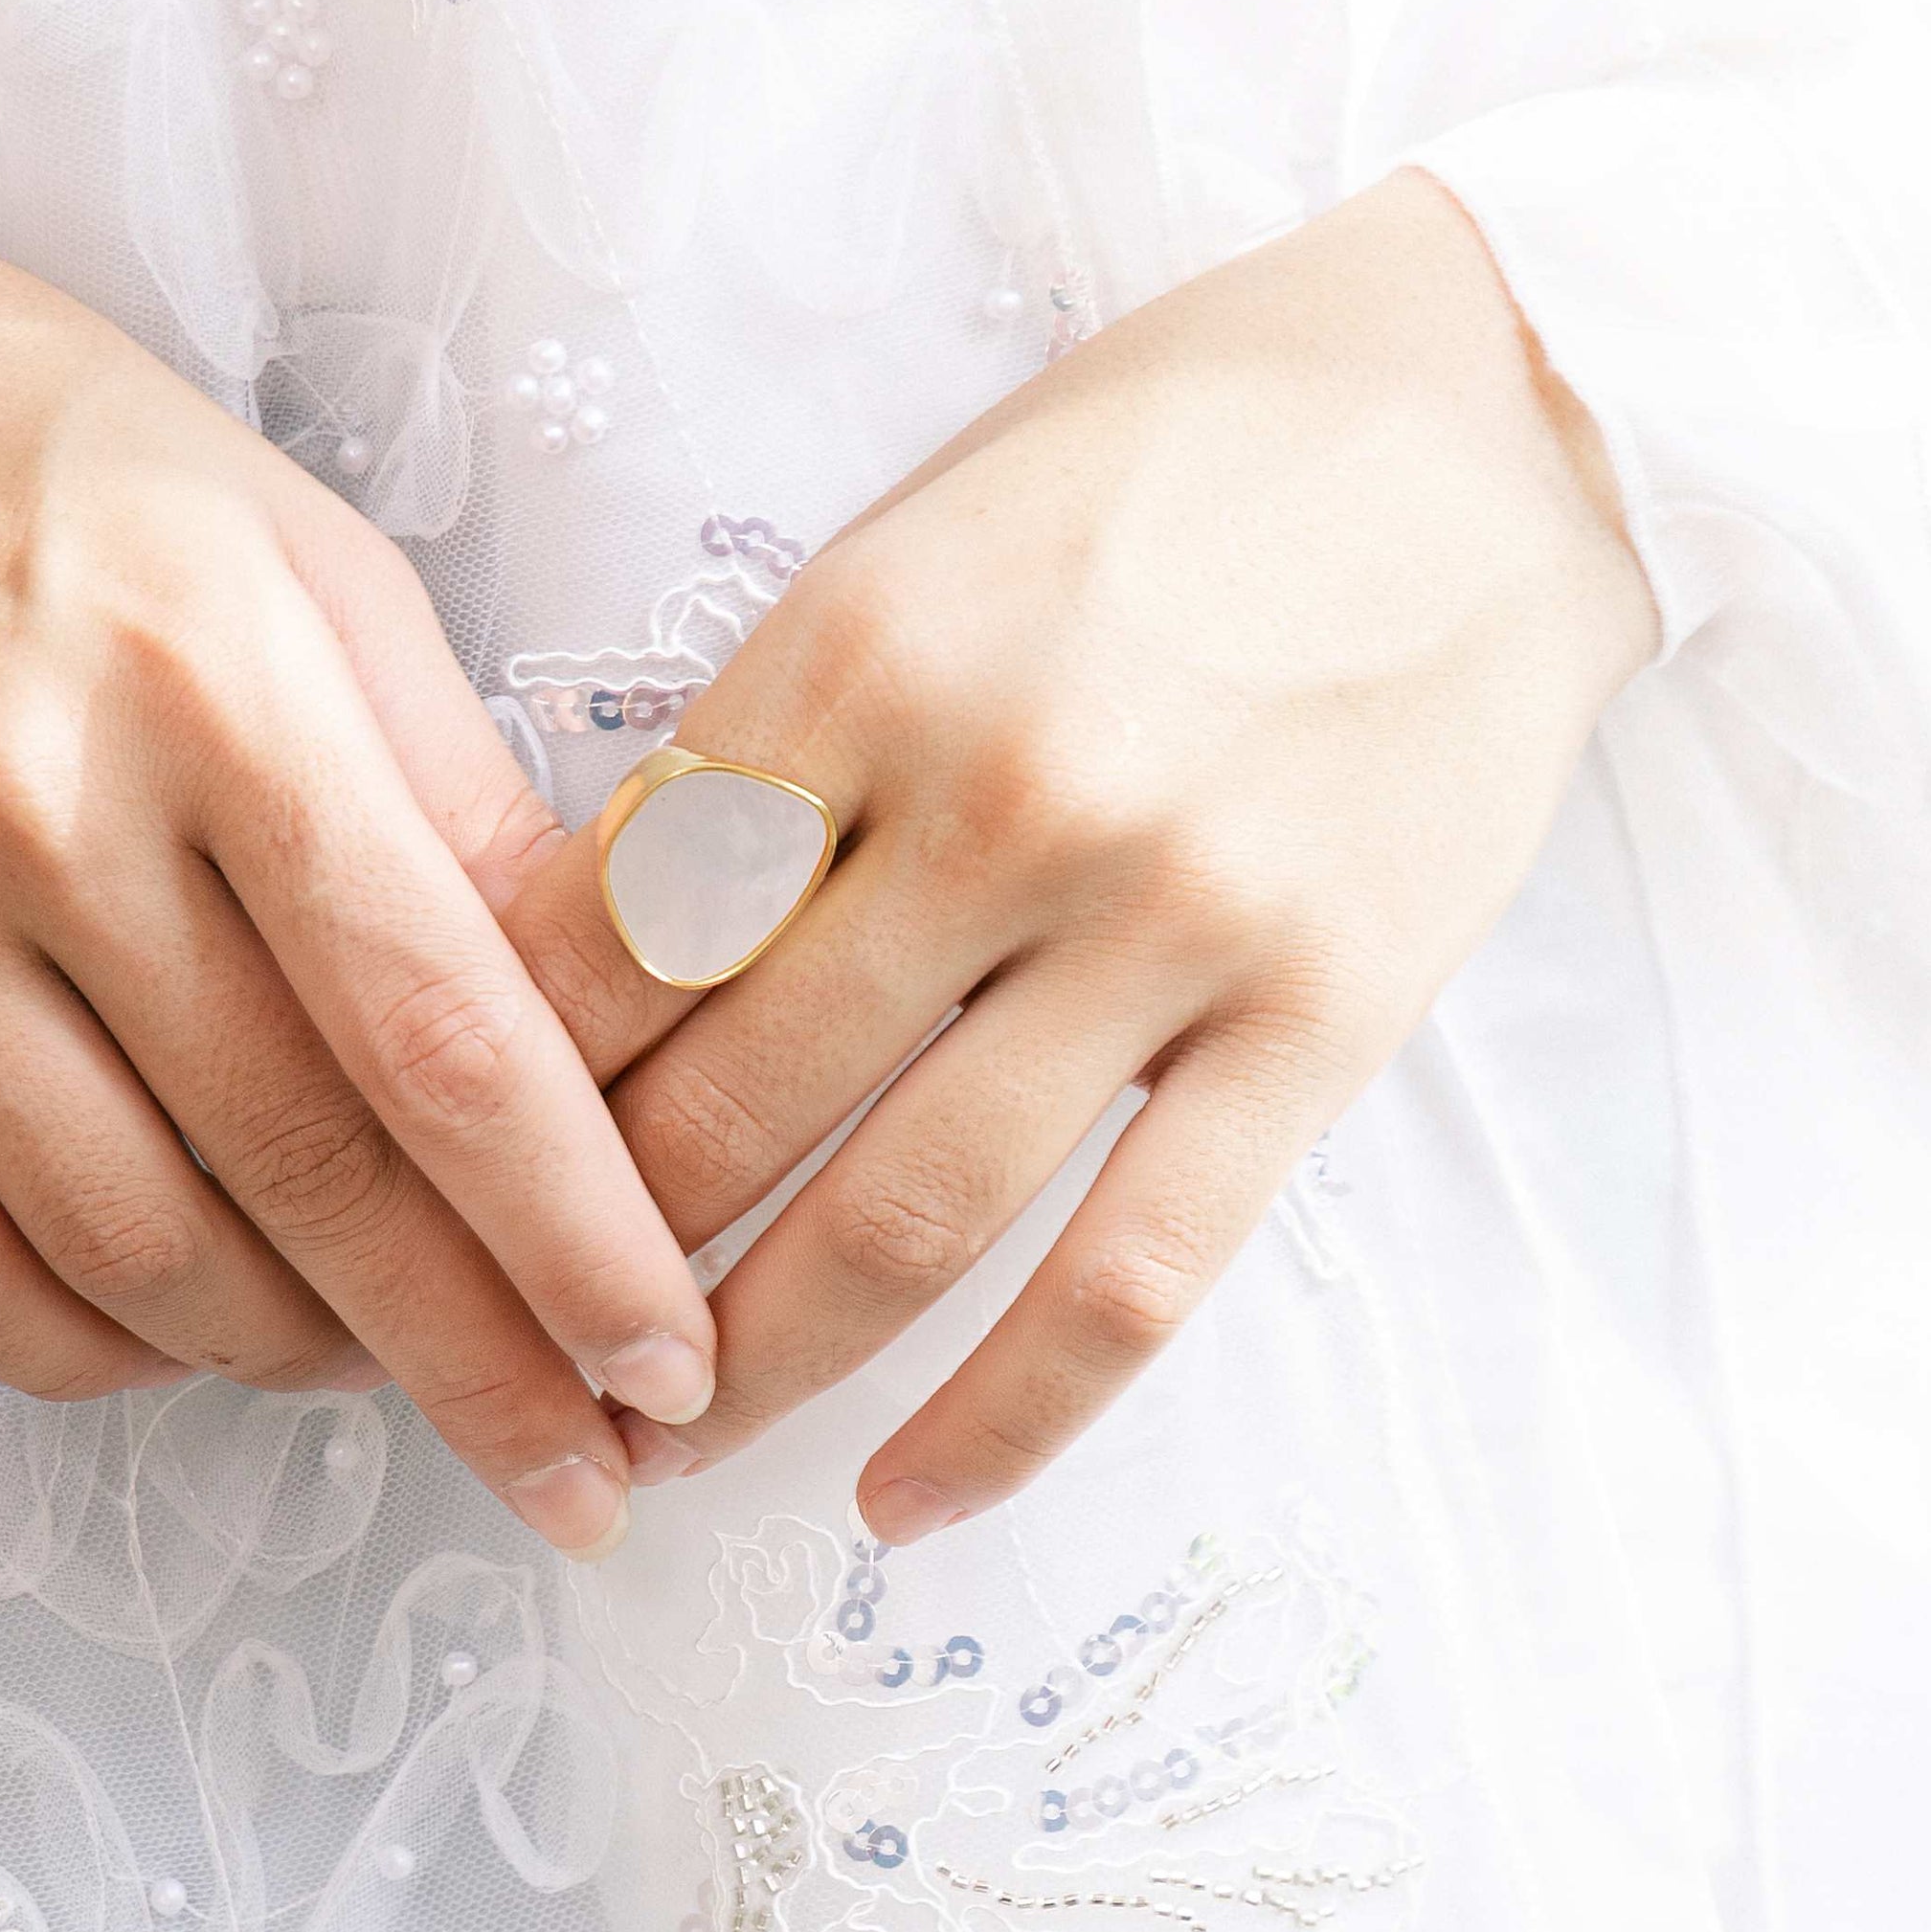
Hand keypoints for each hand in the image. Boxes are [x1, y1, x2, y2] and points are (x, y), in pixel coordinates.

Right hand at [0, 216, 713, 1550]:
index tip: (665, 1356)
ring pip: (131, 1254)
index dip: (573, 1234)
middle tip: (583, 1471)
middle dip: (475, 1363)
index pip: (441, 1034)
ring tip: (394, 1376)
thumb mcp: (311, 561)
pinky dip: (87, 1349)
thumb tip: (608, 1030)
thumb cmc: (52, 462)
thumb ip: (458, 801)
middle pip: (306, 1179)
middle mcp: (45, 817)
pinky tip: (183, 1340)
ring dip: (295, 1364)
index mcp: (218, 687)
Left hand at [495, 172, 1650, 1539]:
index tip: (442, 1193)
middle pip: (729, 1100)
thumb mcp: (920, 538)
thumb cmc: (1174, 468)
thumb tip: (570, 959)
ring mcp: (1171, 921)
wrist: (1488, 426)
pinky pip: (1128, 1283)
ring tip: (664, 1447)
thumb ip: (765, 744)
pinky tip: (896, 1505)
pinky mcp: (1317, 1025)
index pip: (612, 937)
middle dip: (593, 1264)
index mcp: (865, 650)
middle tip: (517, 1357)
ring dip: (755, 1368)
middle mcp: (1005, 794)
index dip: (498, 1096)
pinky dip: (997, 1424)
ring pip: (905, 1218)